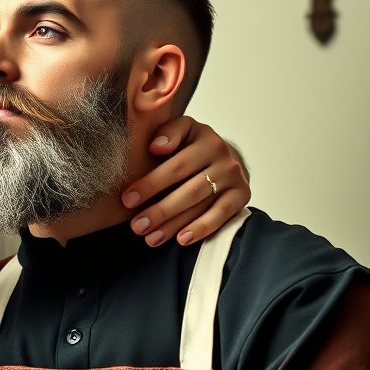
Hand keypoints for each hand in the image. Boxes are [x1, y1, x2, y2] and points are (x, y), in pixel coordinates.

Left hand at [121, 117, 249, 246]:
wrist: (226, 155)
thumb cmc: (192, 145)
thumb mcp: (180, 130)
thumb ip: (167, 132)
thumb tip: (156, 146)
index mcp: (206, 138)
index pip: (175, 166)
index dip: (150, 184)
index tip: (127, 200)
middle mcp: (224, 158)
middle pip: (189, 190)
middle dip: (159, 210)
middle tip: (137, 226)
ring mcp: (235, 178)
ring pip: (201, 205)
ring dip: (174, 224)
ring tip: (151, 238)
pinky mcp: (241, 196)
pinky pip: (221, 216)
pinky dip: (201, 228)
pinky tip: (181, 239)